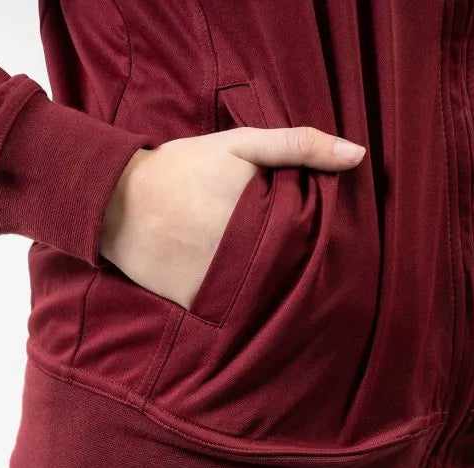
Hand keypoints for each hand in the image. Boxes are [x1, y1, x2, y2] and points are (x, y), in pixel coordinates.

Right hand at [99, 126, 365, 309]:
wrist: (116, 199)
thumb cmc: (183, 167)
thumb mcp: (241, 144)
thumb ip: (300, 146)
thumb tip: (358, 155)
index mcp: (265, 219)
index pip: (316, 247)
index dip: (329, 252)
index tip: (338, 255)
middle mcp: (246, 258)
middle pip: (295, 278)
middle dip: (305, 278)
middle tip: (316, 281)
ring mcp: (219, 285)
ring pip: (267, 301)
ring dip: (278, 298)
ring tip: (283, 293)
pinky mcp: (196, 305)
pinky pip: (232, 316)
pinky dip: (243, 312)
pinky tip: (249, 303)